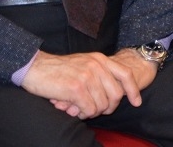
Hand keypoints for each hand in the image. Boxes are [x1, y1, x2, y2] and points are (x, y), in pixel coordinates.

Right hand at [22, 50, 142, 118]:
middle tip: (95, 110)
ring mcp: (87, 76)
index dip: (133, 90)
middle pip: (116, 94)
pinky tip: (73, 109)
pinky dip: (83, 113)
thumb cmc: (59, 70)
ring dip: (91, 112)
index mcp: (100, 59)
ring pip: (102, 105)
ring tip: (78, 107)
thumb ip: (99, 74)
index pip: (126, 74)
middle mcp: (96, 66)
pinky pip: (89, 109)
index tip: (136, 102)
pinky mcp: (76, 88)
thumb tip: (114, 96)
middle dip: (109, 107)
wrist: (35, 68)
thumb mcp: (84, 63)